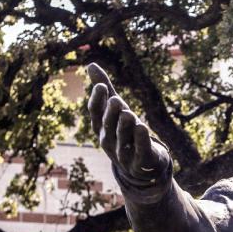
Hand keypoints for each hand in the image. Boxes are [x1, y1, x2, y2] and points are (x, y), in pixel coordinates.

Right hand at [87, 63, 169, 183]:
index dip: (97, 101)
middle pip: (108, 126)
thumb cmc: (125, 133)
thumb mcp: (115, 111)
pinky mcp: (141, 161)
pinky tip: (142, 127)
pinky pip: (140, 150)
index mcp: (101, 128)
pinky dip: (140, 140)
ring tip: (128, 112)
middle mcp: (109, 141)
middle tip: (115, 100)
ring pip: (123, 139)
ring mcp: (124, 154)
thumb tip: (90, 65)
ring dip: (125, 126)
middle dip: (111, 114)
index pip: (96, 114)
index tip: (101, 86)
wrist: (140, 166)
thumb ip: (106, 91)